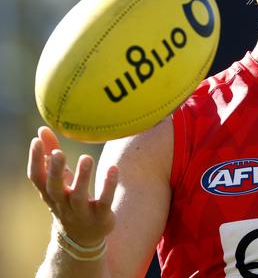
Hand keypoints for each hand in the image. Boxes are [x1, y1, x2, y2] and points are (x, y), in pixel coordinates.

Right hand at [27, 126, 118, 246]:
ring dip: (82, 177)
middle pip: (54, 188)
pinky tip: (113, 168)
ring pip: (79, 196)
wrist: (83, 237)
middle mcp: (62, 203)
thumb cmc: (69, 198)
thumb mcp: (59, 179)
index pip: (37, 178)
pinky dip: (108, 186)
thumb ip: (51, 154)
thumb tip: (42, 129)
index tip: (36, 140)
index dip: (35, 160)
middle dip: (55, 171)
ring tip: (86, 158)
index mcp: (50, 193)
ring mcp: (81, 212)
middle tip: (58, 153)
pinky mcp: (100, 216)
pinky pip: (104, 201)